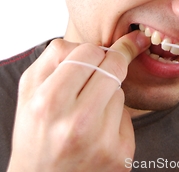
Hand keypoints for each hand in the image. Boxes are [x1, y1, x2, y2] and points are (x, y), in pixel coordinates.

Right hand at [7, 30, 149, 171]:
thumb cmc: (35, 132)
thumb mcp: (30, 90)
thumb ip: (56, 55)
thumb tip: (98, 40)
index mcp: (49, 102)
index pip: (90, 51)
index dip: (93, 50)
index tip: (96, 52)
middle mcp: (77, 123)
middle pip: (114, 66)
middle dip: (109, 62)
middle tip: (101, 69)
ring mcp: (102, 142)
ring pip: (121, 91)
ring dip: (108, 94)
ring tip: (86, 114)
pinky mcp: (121, 156)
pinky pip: (128, 117)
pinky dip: (115, 119)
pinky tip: (97, 133)